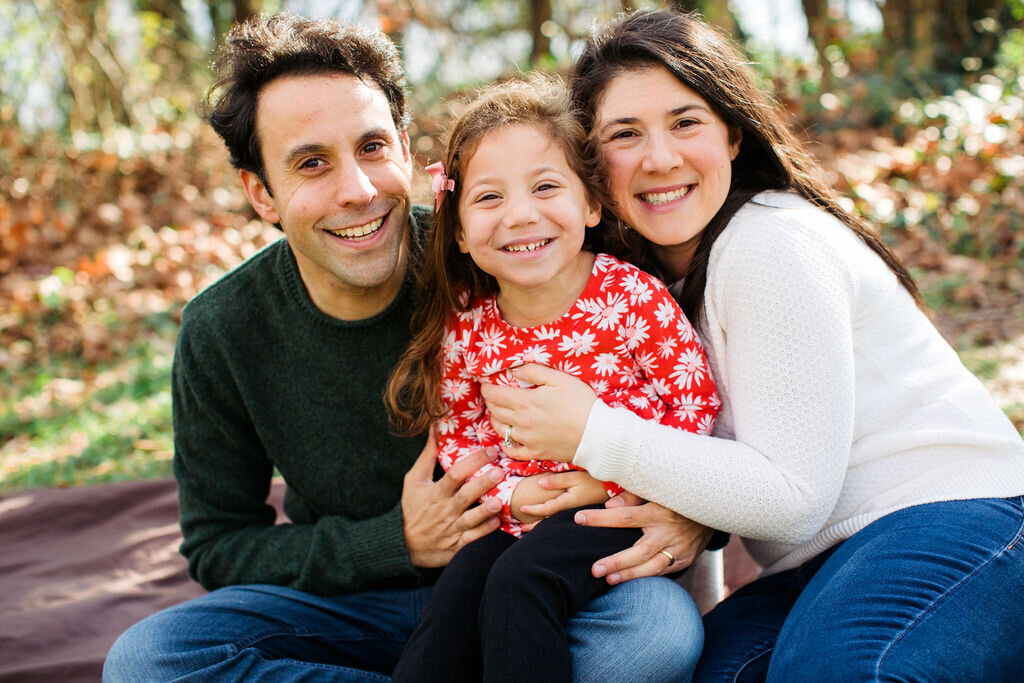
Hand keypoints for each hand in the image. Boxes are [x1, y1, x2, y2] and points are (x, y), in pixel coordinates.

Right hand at [401, 433, 502, 567]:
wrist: (404, 546)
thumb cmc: (413, 509)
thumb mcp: (414, 481)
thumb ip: (427, 456)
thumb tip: (435, 428)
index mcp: (436, 492)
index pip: (454, 474)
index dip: (472, 461)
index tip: (490, 450)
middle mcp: (445, 510)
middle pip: (465, 495)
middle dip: (482, 483)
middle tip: (500, 472)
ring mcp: (452, 528)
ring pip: (471, 519)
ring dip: (485, 510)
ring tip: (499, 501)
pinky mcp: (457, 545)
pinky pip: (472, 539)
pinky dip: (484, 531)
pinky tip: (497, 522)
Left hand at [481, 363, 596, 463]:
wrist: (596, 435)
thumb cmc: (581, 403)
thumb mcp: (559, 379)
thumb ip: (534, 371)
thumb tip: (513, 370)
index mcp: (525, 402)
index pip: (495, 394)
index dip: (486, 388)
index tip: (485, 384)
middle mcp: (521, 421)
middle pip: (495, 411)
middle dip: (490, 402)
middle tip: (492, 396)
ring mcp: (528, 439)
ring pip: (500, 430)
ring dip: (495, 420)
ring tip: (498, 414)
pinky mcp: (536, 452)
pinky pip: (513, 451)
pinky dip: (506, 444)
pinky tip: (508, 439)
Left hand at [513, 471, 608, 522]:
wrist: (617, 489)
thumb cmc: (596, 480)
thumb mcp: (576, 477)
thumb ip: (557, 480)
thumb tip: (539, 484)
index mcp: (567, 503)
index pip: (546, 509)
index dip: (532, 510)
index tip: (521, 508)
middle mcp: (570, 512)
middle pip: (548, 521)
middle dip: (534, 526)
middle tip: (520, 529)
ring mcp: (575, 514)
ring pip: (555, 522)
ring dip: (542, 526)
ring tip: (530, 529)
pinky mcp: (580, 513)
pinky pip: (562, 520)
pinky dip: (552, 522)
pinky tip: (548, 522)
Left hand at [574, 494, 713, 584]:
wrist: (712, 508)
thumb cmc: (675, 496)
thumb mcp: (656, 490)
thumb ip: (632, 496)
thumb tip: (610, 504)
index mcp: (657, 511)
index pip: (624, 517)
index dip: (601, 518)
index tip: (579, 518)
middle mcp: (667, 532)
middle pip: (639, 551)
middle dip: (616, 562)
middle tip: (594, 569)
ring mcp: (678, 548)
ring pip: (652, 567)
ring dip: (629, 575)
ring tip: (608, 580)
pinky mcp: (685, 559)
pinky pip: (664, 571)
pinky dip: (646, 576)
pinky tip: (629, 580)